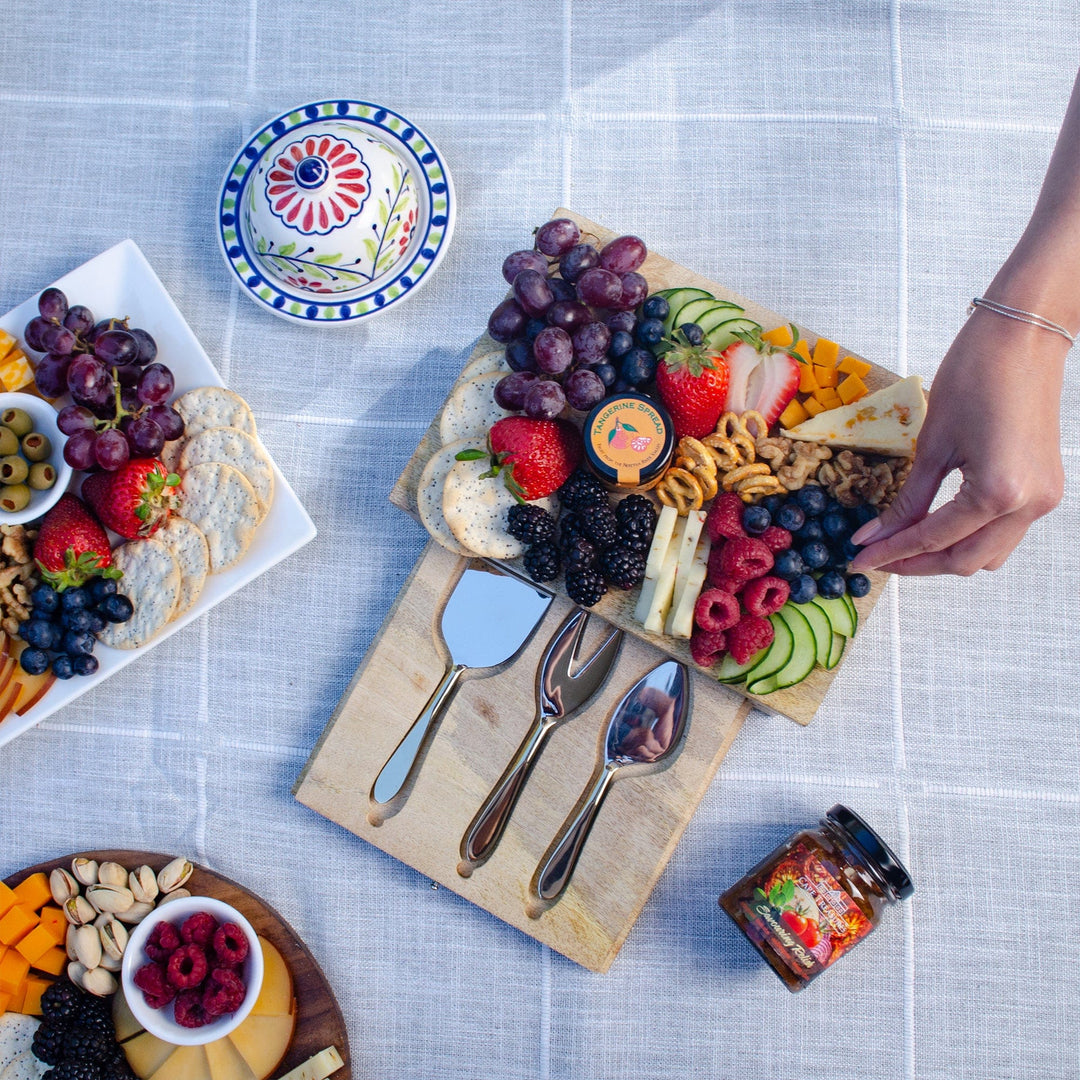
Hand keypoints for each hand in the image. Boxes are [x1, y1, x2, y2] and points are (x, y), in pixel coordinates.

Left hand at [850, 309, 1066, 574]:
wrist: (1023, 337)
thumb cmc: (975, 376)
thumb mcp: (933, 445)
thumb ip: (908, 501)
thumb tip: (875, 536)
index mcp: (998, 493)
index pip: (934, 539)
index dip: (891, 552)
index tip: (858, 559)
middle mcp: (1028, 505)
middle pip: (964, 561)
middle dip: (916, 563)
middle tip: (875, 557)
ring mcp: (1043, 499)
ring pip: (988, 554)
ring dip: (945, 556)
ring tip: (901, 544)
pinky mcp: (1045, 489)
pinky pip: (1004, 533)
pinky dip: (969, 537)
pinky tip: (935, 527)